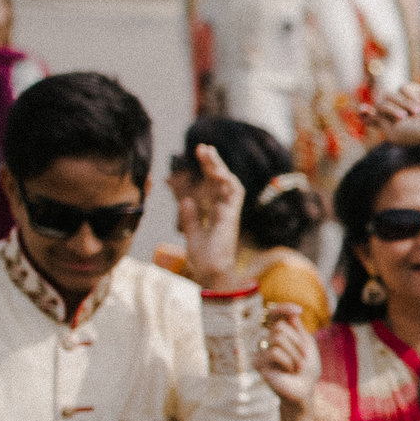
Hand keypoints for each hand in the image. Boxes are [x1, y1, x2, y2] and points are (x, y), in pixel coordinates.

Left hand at [175, 143, 245, 287]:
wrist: (211, 273)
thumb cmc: (204, 259)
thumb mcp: (192, 235)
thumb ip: (190, 217)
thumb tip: (185, 200)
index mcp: (218, 213)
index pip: (215, 186)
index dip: (209, 170)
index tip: (200, 155)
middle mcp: (226, 210)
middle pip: (223, 181)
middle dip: (214, 163)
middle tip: (203, 147)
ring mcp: (230, 213)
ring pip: (230, 183)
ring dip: (220, 167)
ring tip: (208, 153)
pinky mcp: (231, 217)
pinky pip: (234, 195)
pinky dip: (227, 181)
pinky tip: (217, 170)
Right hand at [258, 303, 320, 416]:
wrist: (305, 388)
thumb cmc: (308, 367)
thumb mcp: (307, 344)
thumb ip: (298, 329)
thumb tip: (291, 313)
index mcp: (280, 333)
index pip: (274, 314)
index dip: (283, 308)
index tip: (299, 310)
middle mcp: (268, 340)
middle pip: (280, 327)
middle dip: (297, 341)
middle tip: (304, 356)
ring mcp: (262, 351)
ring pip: (278, 338)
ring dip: (295, 353)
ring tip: (299, 366)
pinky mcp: (259, 363)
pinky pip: (274, 352)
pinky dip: (288, 361)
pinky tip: (290, 371)